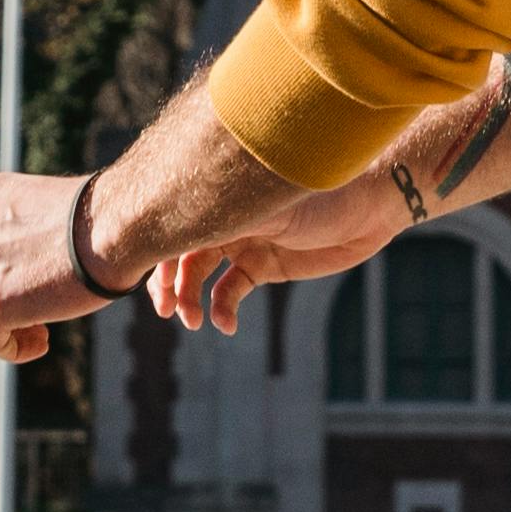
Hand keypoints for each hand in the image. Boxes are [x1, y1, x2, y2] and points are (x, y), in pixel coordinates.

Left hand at [0, 171, 111, 362]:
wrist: (117, 225)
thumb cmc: (103, 216)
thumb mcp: (47, 207)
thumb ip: (21, 230)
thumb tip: (19, 269)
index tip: (24, 284)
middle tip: (25, 312)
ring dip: (1, 327)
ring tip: (40, 330)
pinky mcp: (0, 301)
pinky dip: (12, 349)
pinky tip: (42, 344)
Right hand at [141, 171, 412, 334]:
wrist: (372, 202)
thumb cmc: (323, 186)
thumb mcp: (268, 199)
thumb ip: (223, 209)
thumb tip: (169, 220)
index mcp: (217, 187)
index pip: (169, 217)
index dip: (149, 247)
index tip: (138, 275)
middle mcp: (224, 213)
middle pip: (178, 248)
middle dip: (166, 280)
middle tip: (165, 310)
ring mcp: (243, 240)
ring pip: (200, 274)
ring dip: (190, 299)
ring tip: (194, 321)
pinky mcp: (265, 265)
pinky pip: (231, 290)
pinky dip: (223, 308)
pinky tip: (225, 325)